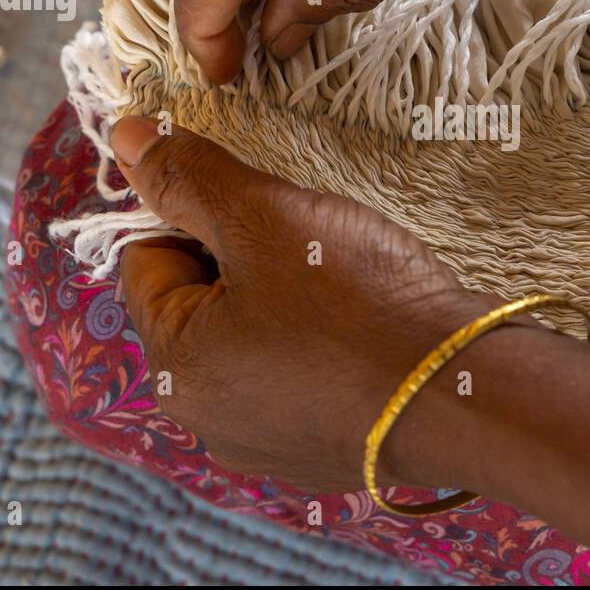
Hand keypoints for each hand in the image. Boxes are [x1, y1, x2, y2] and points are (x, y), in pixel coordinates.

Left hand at [109, 114, 506, 490]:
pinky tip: (362, 327)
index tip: (258, 203)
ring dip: (283, 299)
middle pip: (200, 303)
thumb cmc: (357, 303)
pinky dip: (320, 344)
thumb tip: (123, 138)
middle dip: (242, 259)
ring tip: (341, 281)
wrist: (465, 393)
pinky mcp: (322, 451)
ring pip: (253, 338)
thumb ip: (188, 177)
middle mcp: (207, 421)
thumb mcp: (265, 218)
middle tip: (305, 238)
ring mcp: (267, 443)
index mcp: (176, 368)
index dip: (196, 214)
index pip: (148, 260)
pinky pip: (299, 377)